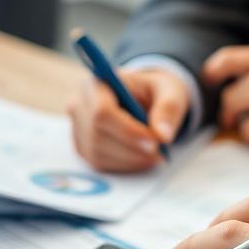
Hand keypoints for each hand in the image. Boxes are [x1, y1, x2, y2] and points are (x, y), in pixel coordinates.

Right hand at [66, 68, 188, 172]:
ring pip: (98, 154)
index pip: (102, 112)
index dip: (128, 132)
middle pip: (98, 136)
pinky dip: (124, 165)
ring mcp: (78, 128)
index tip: (154, 144)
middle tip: (160, 153)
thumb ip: (168, 108)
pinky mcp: (83, 147)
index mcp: (97, 83)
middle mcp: (80, 105)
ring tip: (155, 155)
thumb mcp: (170, 90)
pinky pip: (100, 164)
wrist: (145, 98)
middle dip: (132, 149)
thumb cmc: (155, 91)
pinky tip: (142, 157)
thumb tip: (163, 136)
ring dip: (130, 160)